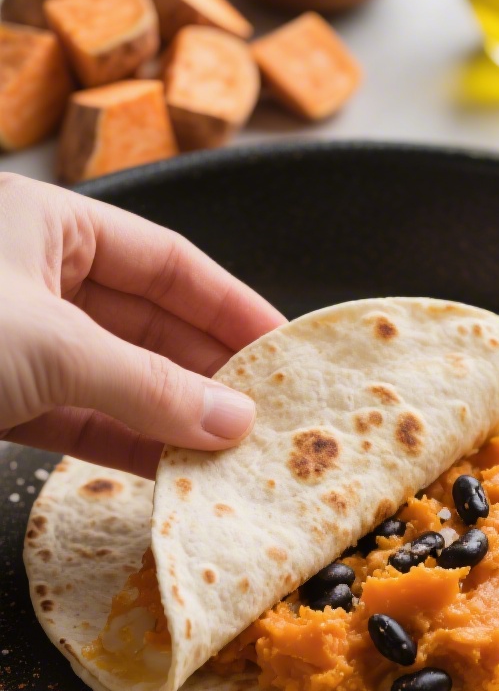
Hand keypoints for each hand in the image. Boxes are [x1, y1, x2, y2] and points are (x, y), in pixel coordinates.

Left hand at [0, 173, 283, 476]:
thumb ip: (148, 385)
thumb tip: (234, 420)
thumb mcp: (52, 348)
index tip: (281, 345)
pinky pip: (77, 418)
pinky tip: (172, 466)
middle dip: (206, 369)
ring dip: (171, 415)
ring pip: (114, 377)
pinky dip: (124, 442)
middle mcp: (33, 276)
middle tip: (266, 410)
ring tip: (232, 448)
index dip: (229, 304)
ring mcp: (16, 342)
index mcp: (45, 224)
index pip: (164, 260)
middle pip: (146, 321)